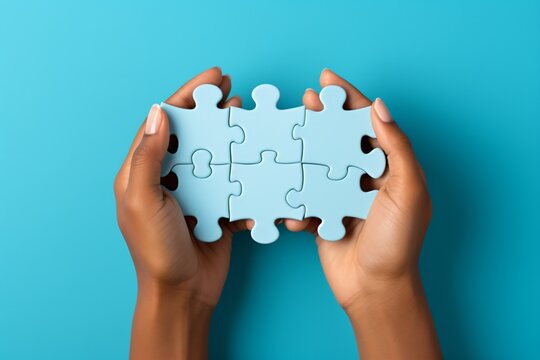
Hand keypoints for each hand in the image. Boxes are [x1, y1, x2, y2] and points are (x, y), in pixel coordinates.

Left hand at [114, 67, 247, 358]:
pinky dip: (241, 166)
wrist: (184, 293)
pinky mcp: (214, 206)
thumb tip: (157, 112)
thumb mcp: (144, 201)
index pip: (163, 122)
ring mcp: (193, 191)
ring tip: (245, 115)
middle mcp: (167, 178)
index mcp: (143, 172)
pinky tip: (255, 155)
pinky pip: (229, 179)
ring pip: (213, 152)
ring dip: (229, 133)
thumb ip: (148, 158)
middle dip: (211, 108)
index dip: (186, 95)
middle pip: (191, 132)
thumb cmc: (157, 250)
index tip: (213, 77)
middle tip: (233, 90)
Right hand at [285, 69, 440, 358]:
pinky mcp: (323, 214)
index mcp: (390, 168)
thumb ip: (396, 148)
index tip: (328, 79)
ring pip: (319, 161)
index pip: (370, 122)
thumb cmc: (398, 242)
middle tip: (306, 98)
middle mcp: (366, 178)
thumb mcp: (408, 191)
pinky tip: (287, 184)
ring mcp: (341, 195)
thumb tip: (380, 107)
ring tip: (289, 129)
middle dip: (324, 115)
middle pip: (341, 136)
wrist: (374, 289)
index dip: (350, 97)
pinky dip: (295, 189)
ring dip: (304, 145)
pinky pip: (305, 195)